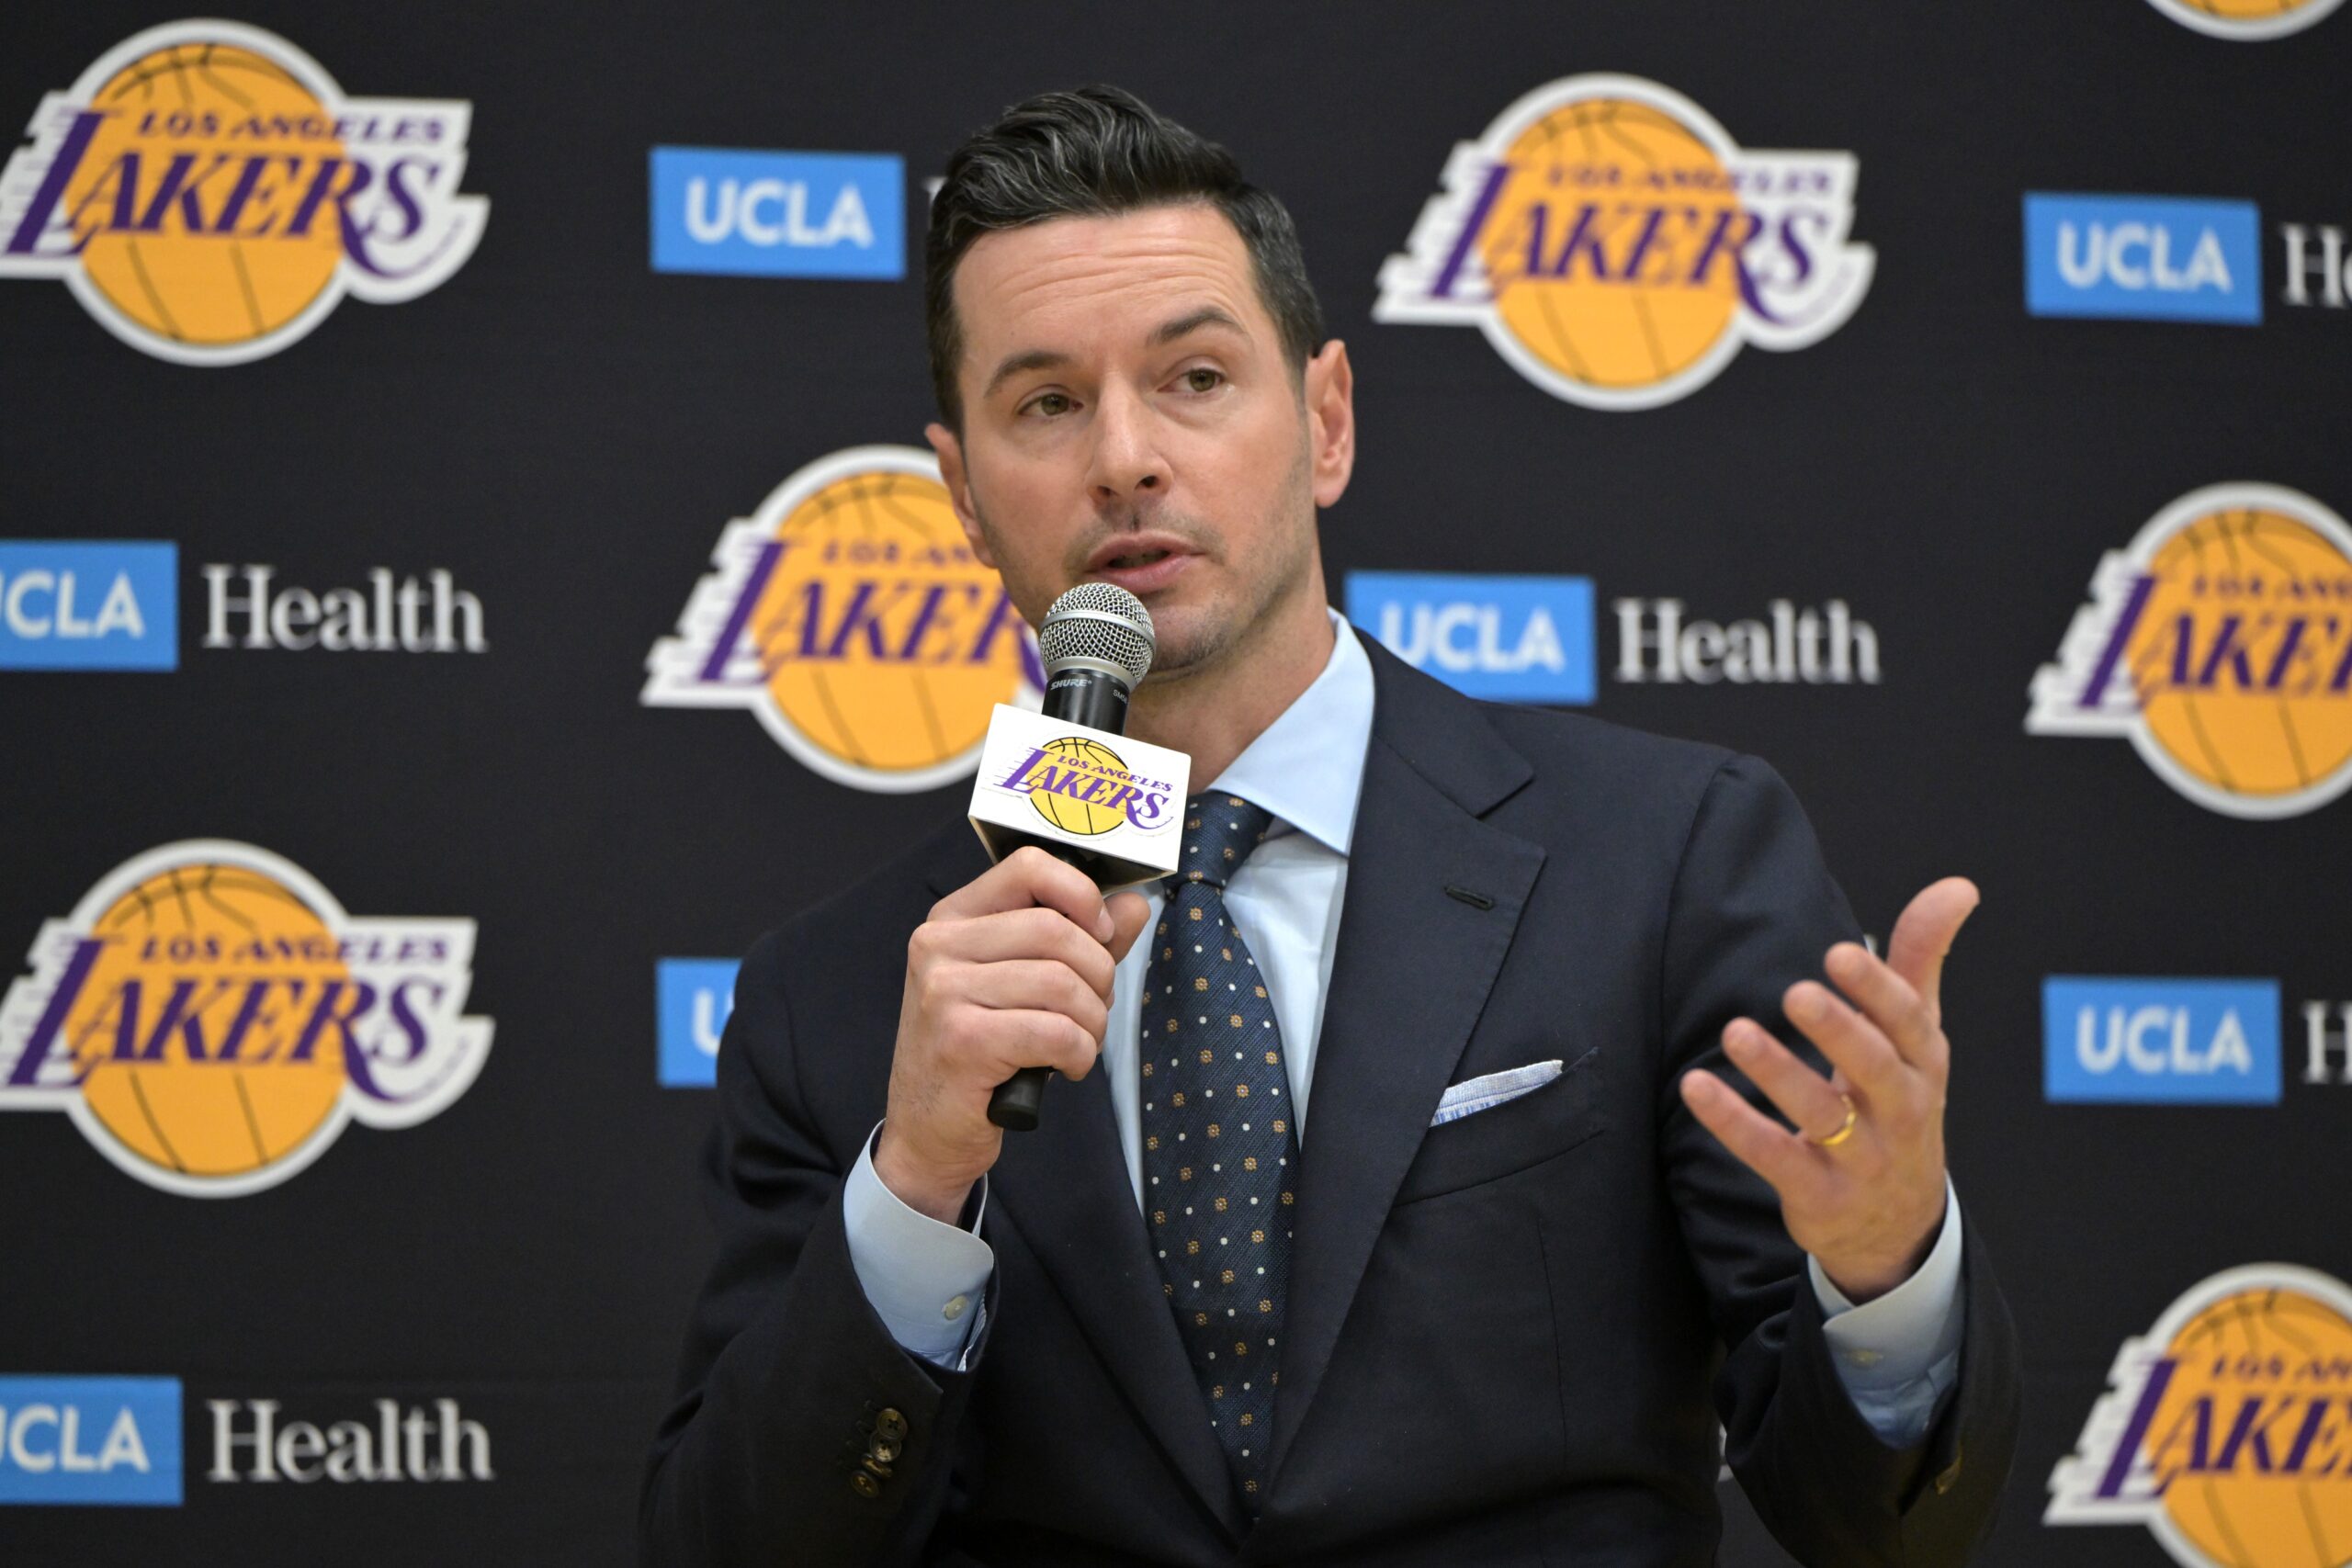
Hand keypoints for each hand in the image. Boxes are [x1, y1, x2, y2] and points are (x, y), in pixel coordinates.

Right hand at [876, 846, 1149, 1222]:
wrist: (929, 1131)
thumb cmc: (981, 1051)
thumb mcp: (1025, 985)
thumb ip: (1082, 941)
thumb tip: (1135, 903)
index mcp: (954, 918)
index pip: (1028, 867)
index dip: (1082, 895)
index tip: (1101, 933)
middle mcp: (940, 945)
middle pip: (1057, 930)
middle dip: (1099, 974)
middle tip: (1094, 1008)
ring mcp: (943, 992)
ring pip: (1062, 984)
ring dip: (1093, 1021)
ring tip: (1079, 1043)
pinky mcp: (961, 1041)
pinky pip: (1056, 1032)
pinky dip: (1080, 1054)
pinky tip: (1066, 1066)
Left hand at [1678, 877, 1977, 1301]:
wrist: (1899, 1224)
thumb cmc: (1898, 1103)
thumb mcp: (1917, 1037)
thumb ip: (1922, 959)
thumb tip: (1958, 885)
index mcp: (1922, 1064)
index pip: (1908, 1023)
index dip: (1878, 990)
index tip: (1840, 952)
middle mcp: (1900, 1111)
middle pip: (1873, 1068)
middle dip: (1838, 1031)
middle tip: (1796, 992)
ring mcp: (1861, 1158)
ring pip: (1821, 1115)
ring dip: (1778, 1072)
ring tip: (1736, 1032)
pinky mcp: (1818, 1193)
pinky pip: (1774, 1156)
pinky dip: (1734, 1122)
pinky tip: (1696, 1086)